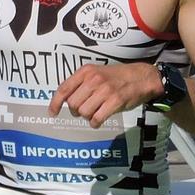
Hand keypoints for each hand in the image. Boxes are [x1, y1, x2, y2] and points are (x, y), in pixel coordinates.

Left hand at [48, 62, 163, 128]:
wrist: (142, 77)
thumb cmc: (118, 77)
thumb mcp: (97, 73)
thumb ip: (82, 83)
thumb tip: (66, 100)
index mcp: (86, 71)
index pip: (64, 88)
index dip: (55, 103)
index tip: (52, 113)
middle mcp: (94, 79)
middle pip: (73, 104)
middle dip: (76, 111)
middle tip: (85, 110)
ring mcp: (105, 90)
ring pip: (84, 112)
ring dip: (87, 117)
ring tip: (95, 113)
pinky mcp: (115, 101)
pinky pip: (97, 118)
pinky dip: (95, 123)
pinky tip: (98, 120)